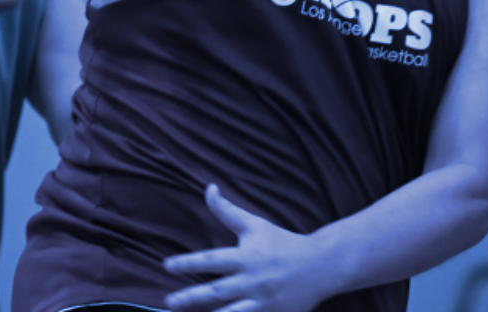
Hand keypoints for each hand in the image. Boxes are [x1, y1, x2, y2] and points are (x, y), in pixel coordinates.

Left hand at [164, 185, 329, 311]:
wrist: (321, 266)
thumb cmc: (283, 243)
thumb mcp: (255, 224)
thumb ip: (227, 211)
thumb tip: (209, 188)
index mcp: (246, 257)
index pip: (211, 260)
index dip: (188, 263)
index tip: (167, 266)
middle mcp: (252, 281)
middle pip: (217, 291)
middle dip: (190, 297)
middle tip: (168, 301)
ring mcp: (263, 302)